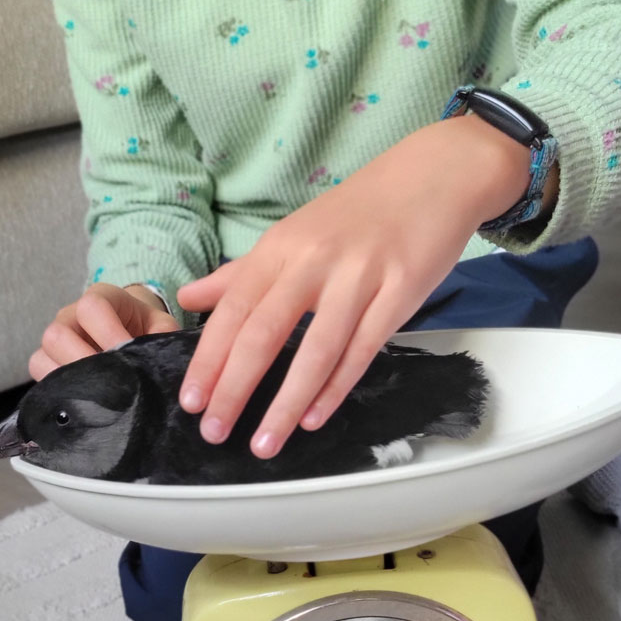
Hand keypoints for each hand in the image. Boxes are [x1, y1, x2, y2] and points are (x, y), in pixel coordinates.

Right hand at [29, 283, 179, 379]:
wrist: (129, 329)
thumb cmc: (144, 327)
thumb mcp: (160, 326)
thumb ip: (163, 337)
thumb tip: (161, 361)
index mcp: (100, 298)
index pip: (92, 308)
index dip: (108, 333)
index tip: (126, 354)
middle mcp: (70, 316)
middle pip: (57, 334)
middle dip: (84, 362)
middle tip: (110, 383)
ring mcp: (55, 338)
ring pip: (42, 356)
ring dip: (69, 378)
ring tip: (97, 394)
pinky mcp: (47, 360)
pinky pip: (39, 374)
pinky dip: (58, 389)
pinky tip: (84, 400)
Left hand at [176, 114, 538, 457]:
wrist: (433, 177)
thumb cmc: (356, 213)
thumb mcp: (291, 234)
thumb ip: (240, 273)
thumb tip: (188, 297)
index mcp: (279, 248)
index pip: (232, 311)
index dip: (209, 358)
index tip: (191, 401)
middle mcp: (313, 262)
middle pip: (264, 334)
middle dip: (235, 389)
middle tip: (214, 431)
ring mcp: (358, 277)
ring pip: (315, 351)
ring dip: (285, 404)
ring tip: (264, 444)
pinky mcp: (400, 293)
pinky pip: (362, 350)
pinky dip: (335, 388)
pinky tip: (313, 418)